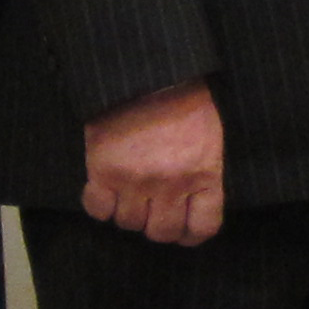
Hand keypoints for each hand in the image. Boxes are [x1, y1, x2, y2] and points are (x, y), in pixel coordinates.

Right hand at [82, 80, 225, 245]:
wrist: (148, 74)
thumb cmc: (185, 102)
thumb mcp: (210, 138)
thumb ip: (205, 176)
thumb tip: (194, 209)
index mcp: (204, 173)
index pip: (203, 228)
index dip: (191, 234)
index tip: (183, 230)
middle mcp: (171, 183)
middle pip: (161, 232)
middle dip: (157, 225)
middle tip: (153, 210)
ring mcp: (135, 179)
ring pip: (128, 224)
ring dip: (128, 213)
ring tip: (130, 193)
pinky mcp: (103, 170)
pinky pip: (98, 210)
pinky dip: (100, 206)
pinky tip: (107, 191)